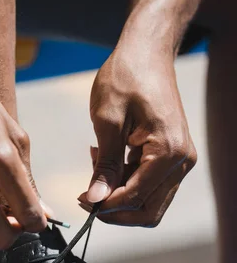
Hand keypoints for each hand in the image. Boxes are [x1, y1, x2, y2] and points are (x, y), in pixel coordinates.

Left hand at [79, 38, 196, 226]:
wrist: (147, 51)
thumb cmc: (127, 77)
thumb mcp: (107, 121)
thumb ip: (105, 165)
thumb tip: (96, 200)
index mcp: (168, 151)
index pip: (136, 197)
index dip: (105, 206)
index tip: (81, 201)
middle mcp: (181, 161)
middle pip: (149, 211)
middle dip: (115, 210)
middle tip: (87, 197)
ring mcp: (179, 159)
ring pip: (150, 201)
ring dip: (120, 195)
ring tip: (96, 168)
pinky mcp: (171, 155)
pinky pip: (150, 183)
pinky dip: (127, 181)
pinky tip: (107, 159)